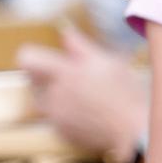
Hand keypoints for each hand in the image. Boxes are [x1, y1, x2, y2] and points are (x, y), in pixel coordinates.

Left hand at [18, 26, 148, 162]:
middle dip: (45, 76)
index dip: (33, 55)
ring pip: (42, 100)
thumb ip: (80, 45)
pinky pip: (53, 118)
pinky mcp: (62, 133)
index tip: (45, 58)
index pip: (27, 58)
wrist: (134, 130)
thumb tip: (64, 30)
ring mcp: (56, 116)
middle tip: (70, 76)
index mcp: (63, 73)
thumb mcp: (107, 61)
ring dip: (53, 95)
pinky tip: (86, 112)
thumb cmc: (125, 92)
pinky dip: (64, 114)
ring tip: (80, 96)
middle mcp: (53, 95)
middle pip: (32, 80)